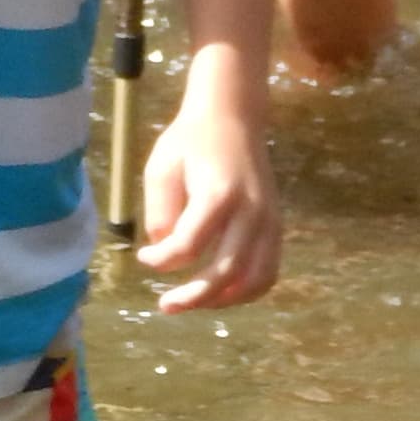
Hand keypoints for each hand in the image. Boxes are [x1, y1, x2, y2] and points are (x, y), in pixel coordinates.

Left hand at [133, 67, 280, 309]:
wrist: (232, 116)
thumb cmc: (190, 141)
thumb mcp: (161, 168)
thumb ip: (161, 213)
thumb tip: (166, 252)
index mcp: (218, 193)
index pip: (188, 246)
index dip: (161, 261)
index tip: (142, 258)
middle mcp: (250, 211)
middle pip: (227, 273)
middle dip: (194, 297)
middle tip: (166, 305)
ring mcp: (269, 220)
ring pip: (256, 280)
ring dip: (224, 301)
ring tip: (196, 302)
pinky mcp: (276, 225)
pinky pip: (268, 270)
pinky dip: (246, 290)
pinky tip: (221, 292)